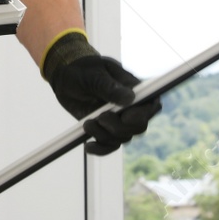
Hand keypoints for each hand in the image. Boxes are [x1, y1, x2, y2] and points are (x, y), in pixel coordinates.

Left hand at [42, 31, 160, 155]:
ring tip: (87, 123)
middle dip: (119, 127)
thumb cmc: (83, 70)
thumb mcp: (94, 75)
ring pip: (123, 138)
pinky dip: (100, 149)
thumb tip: (130, 98)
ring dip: (104, 134)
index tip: (126, 117)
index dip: (144, 115)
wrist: (66, 79)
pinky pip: (110, 146)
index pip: (152, 105)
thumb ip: (109, 87)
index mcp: (134, 89)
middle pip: (139, 127)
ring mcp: (119, 120)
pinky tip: (88, 146)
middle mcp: (131, 107)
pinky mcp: (106, 130)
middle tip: (100, 117)